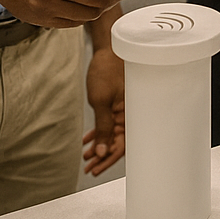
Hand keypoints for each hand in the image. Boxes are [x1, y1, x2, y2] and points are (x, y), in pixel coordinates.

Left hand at [82, 46, 125, 174]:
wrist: (110, 49)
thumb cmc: (108, 70)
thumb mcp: (101, 101)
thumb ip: (103, 128)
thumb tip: (102, 151)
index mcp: (132, 115)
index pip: (123, 145)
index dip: (109, 160)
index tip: (96, 169)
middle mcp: (131, 114)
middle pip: (119, 143)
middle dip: (103, 156)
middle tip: (89, 167)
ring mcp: (124, 109)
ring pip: (114, 134)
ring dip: (101, 146)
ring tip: (87, 156)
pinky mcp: (118, 104)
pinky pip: (110, 124)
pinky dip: (100, 133)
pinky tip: (89, 139)